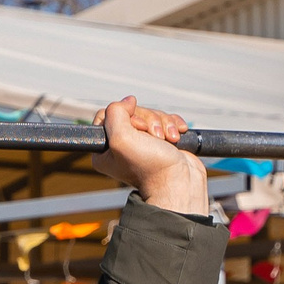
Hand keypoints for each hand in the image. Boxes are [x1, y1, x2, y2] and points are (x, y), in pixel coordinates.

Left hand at [91, 97, 207, 216]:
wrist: (179, 182)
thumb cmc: (150, 167)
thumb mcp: (121, 138)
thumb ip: (115, 112)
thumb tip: (128, 101)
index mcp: (104, 149)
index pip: (108, 114)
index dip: (126, 116)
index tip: (137, 130)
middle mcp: (122, 146)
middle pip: (132, 112)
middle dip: (149, 121)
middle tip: (155, 137)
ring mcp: (142, 144)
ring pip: (150, 116)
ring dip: (163, 124)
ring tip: (169, 140)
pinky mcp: (160, 142)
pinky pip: (165, 120)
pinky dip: (173, 125)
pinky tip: (176, 136)